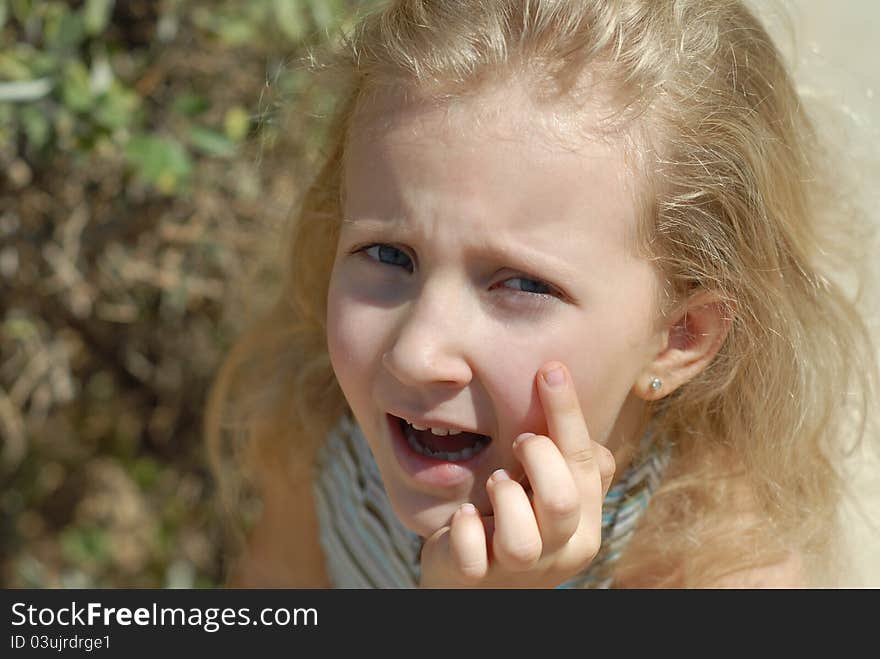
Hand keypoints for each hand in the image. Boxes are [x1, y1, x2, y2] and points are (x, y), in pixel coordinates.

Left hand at [419, 361, 615, 587]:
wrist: (473, 583)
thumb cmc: (514, 520)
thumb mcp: (546, 488)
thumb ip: (565, 453)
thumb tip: (564, 387)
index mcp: (586, 523)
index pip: (588, 463)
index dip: (567, 413)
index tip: (549, 369)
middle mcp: (561, 552)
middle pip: (562, 500)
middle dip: (539, 458)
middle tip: (519, 441)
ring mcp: (518, 571)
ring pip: (521, 540)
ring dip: (505, 498)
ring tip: (497, 481)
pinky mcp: (475, 579)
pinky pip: (472, 556)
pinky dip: (466, 529)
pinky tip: (464, 514)